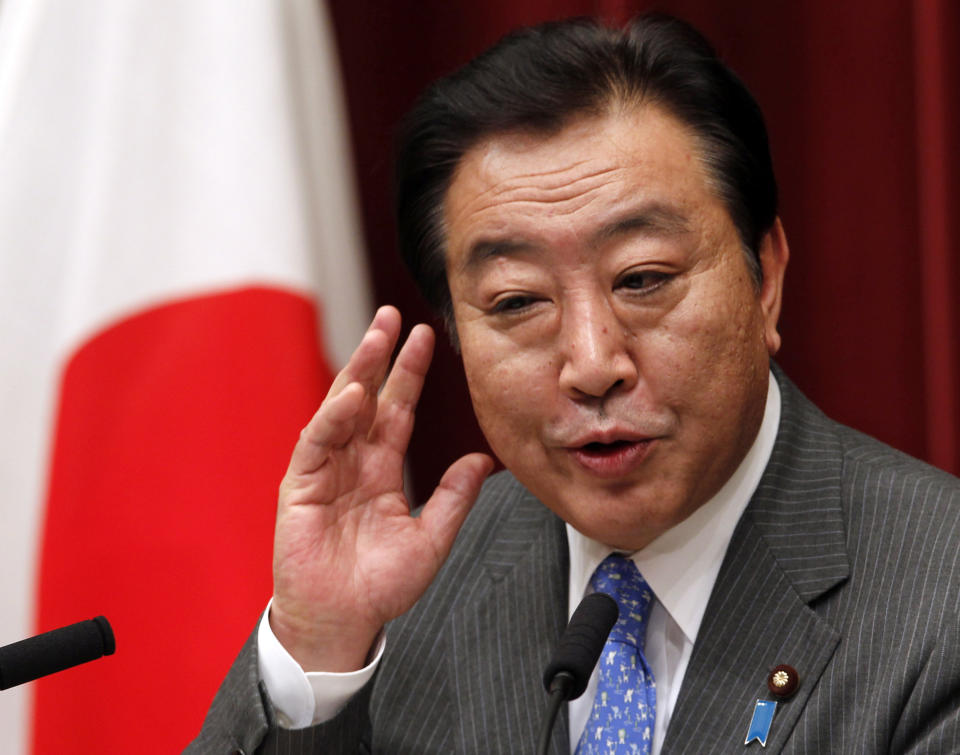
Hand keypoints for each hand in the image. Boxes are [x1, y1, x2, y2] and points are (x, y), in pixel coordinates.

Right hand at [269, 306, 492, 671]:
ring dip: (357, 372)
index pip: (396, 410)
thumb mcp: (430, 538)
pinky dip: (333, 418)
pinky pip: (317, 444)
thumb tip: (482, 460)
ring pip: (340, 410)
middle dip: (379, 356)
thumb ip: (454, 497)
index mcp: (381, 470)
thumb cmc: (379, 586)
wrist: (342, 622)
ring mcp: (325, 471)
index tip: (425, 337)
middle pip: (367, 398)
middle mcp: (353, 462)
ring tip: (376, 338)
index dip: (409, 374)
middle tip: (392, 316)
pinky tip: (353, 396)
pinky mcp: (301, 487)